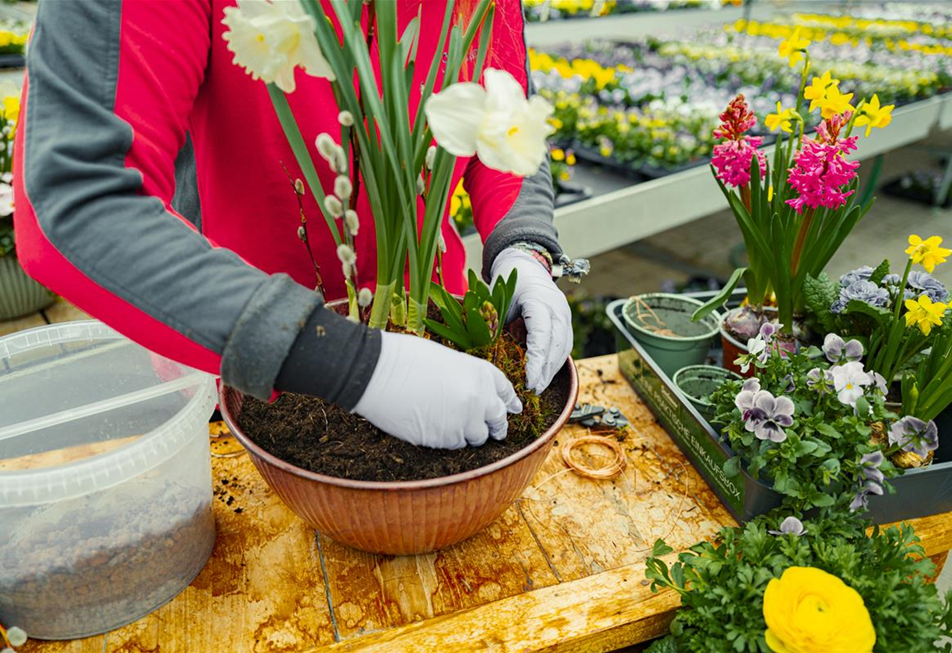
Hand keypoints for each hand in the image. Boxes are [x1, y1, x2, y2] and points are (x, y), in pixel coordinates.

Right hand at [353, 331, 522, 448]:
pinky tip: (436, 429)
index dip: (508, 402)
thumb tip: (472, 394)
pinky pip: (456, 445)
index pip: (505, 392)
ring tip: (454, 426)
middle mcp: (479, 398)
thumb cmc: (405, 358)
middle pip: (498, 419)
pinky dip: (450, 440)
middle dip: (496, 425)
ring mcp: (464, 421)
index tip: (512, 409)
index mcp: (481, 373)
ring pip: (478, 437)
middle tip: (495, 431)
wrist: (377, 372)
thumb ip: (466, 379)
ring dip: (470, 434)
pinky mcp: (445, 439)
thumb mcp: (447, 359)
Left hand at [492, 248, 572, 393]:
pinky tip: (544, 375)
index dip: (537, 360)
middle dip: (546, 370)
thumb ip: (496, 324)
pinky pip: (564, 345)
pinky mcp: (566, 321)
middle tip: (533, 389)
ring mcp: (564, 314)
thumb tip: (487, 354)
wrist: (527, 266)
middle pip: (557, 344)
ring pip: (564, 347)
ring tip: (538, 386)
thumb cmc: (508, 283)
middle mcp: (557, 307)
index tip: (529, 380)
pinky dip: (554, 361)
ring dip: (551, 369)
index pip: (542, 334)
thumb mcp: (498, 300)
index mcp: (539, 300)